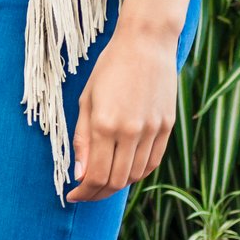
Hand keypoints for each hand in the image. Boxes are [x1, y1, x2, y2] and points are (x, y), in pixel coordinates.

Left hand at [66, 25, 179, 202]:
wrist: (146, 44)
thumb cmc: (109, 68)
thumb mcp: (86, 99)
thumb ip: (81, 138)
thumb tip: (78, 174)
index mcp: (104, 123)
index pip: (94, 175)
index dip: (83, 192)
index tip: (72, 195)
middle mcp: (129, 131)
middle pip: (115, 181)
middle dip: (97, 193)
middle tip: (85, 193)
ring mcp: (152, 131)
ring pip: (134, 175)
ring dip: (117, 184)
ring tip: (102, 180)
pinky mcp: (167, 128)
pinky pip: (152, 163)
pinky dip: (137, 173)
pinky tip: (125, 169)